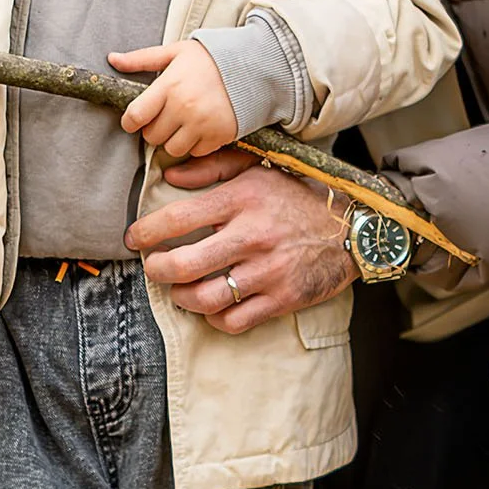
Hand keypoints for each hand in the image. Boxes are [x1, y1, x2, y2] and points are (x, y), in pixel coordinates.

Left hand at [112, 41, 238, 159]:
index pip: (135, 116)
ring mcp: (202, 124)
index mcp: (169, 86)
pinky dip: (195, 144)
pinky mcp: (219, 136)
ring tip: (182, 123)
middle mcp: (183, 107)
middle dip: (154, 129)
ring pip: (172, 149)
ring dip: (173, 140)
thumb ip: (142, 59)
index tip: (134, 120)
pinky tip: (201, 127)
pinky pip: (196, 152)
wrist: (253, 65)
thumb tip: (112, 59)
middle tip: (165, 117)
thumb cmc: (210, 58)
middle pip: (152, 136)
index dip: (130, 122)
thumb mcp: (175, 51)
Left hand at [126, 150, 354, 331]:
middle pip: (184, 265)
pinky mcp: (282, 298)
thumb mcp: (258, 169)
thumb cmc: (298, 196)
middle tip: (152, 267)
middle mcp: (252, 237)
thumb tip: (170, 174)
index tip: (135, 237)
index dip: (148, 231)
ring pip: (205, 298)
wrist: (354, 228)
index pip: (180, 218)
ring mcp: (267, 272)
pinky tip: (211, 305)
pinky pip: (234, 320)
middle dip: (156, 270)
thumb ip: (212, 167)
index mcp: (243, 200)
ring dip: (181, 297)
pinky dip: (214, 318)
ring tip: (178, 289)